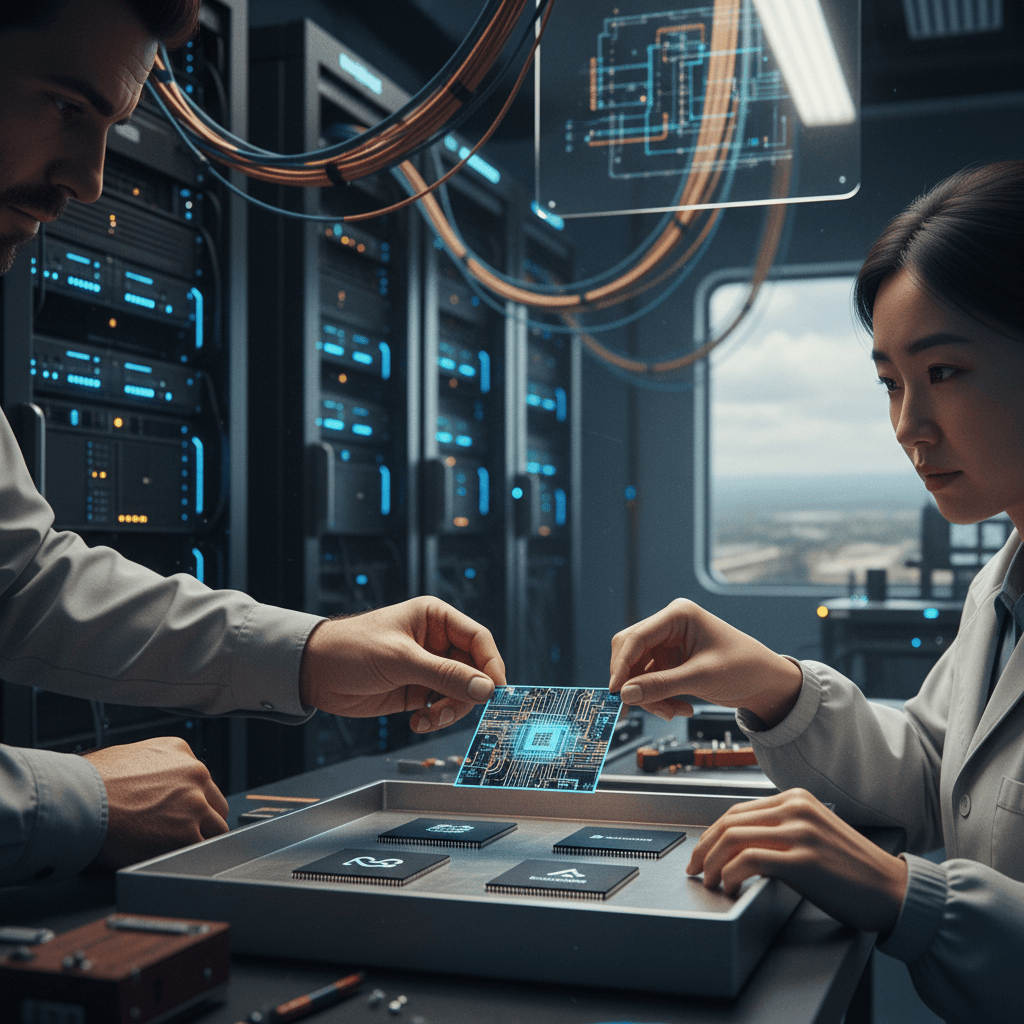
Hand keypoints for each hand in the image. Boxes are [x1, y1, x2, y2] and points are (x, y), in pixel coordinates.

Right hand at [84, 737, 228, 869]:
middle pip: (214, 804)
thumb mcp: (127, 756)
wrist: (77, 801)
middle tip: (181, 835)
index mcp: (180, 751)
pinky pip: (201, 851)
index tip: (180, 813)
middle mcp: (194, 773)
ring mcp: (195, 804)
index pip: (201, 781)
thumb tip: (152, 785)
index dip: (192, 801)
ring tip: (176, 851)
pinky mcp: (187, 834)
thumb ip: (152, 768)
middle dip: (202, 820)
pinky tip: (172, 860)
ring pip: (215, 829)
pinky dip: (189, 858)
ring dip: (199, 840)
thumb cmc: (88, 782)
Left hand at [299, 596, 505, 732]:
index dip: (491, 666)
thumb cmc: (351, 649)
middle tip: (450, 710)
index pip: (478, 640)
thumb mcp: (401, 660)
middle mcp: (435, 642)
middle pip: (473, 671)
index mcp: (435, 618)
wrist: (313, 673)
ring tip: (428, 719)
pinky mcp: (415, 690)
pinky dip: (435, 718)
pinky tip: (417, 722)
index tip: (496, 692)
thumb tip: (486, 689)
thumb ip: (445, 675)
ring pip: (459, 693)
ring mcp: (426, 668)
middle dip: (465, 695)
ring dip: (449, 711)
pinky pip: (440, 706)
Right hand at [608, 598, 802, 726]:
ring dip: (650, 696)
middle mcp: (669, 625)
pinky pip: (650, 681)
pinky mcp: (671, 661)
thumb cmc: (744, 668)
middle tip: (638, 708)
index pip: (636, 637)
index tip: (616, 691)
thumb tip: (626, 694)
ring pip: (638, 671)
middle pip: (631, 653)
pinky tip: (680, 708)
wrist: (768, 683)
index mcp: (678, 615)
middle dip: (635, 683)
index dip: (622, 665)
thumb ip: (661, 685)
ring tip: (672, 712)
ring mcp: (668, 644)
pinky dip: (659, 698)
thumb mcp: (701, 677)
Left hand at [687, 789, 908, 933]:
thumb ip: (780, 830)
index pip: (736, 811)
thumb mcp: (813, 834)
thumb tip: (737, 845)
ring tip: (708, 882)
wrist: (894, 891)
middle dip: (703, 848)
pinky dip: (729, 873)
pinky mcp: (804, 859)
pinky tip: (728, 886)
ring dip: (711, 863)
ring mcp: (800, 832)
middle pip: (729, 822)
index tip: (700, 853)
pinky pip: (749, 860)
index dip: (711, 834)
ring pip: (733, 838)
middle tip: (694, 869)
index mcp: (796, 798)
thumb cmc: (853, 870)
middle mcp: (796, 808)